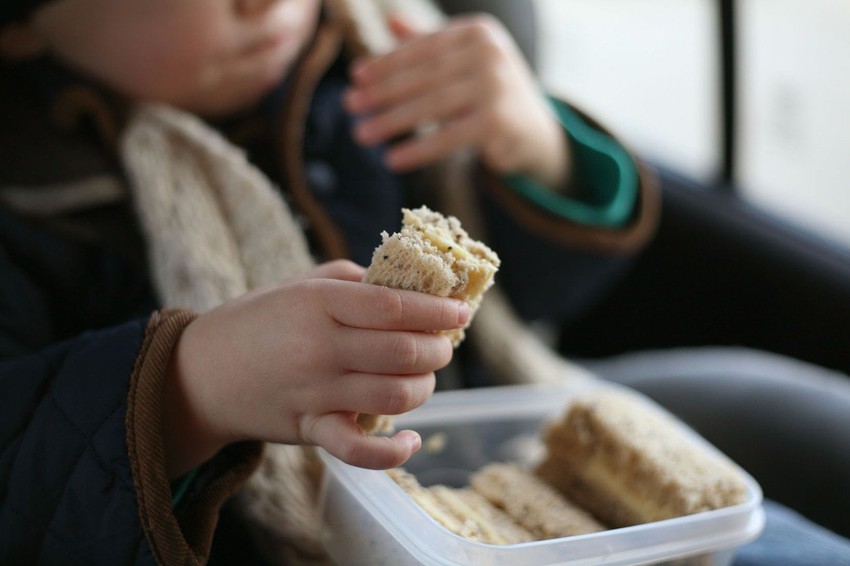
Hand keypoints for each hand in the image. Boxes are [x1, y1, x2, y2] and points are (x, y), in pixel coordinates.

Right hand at [162, 260, 468, 475]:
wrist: (200, 372)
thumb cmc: (258, 320)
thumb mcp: (301, 284)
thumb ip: (354, 281)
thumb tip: (409, 287)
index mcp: (318, 302)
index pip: (395, 306)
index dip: (437, 309)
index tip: (461, 310)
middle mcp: (320, 347)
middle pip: (403, 353)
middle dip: (438, 350)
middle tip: (443, 345)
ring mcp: (315, 393)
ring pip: (394, 397)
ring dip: (425, 388)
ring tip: (424, 378)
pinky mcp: (309, 430)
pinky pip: (359, 451)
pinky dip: (394, 453)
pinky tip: (411, 441)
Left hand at [344, 14, 570, 190]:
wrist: (534, 132)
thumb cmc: (491, 93)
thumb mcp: (465, 62)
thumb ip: (431, 43)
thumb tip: (391, 21)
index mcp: (477, 32)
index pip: (423, 48)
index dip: (386, 62)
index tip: (355, 77)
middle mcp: (490, 54)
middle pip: (424, 75)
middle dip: (382, 92)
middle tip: (350, 105)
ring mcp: (496, 87)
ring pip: (431, 105)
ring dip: (391, 121)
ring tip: (362, 134)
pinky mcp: (497, 122)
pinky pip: (447, 137)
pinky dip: (418, 149)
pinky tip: (392, 160)